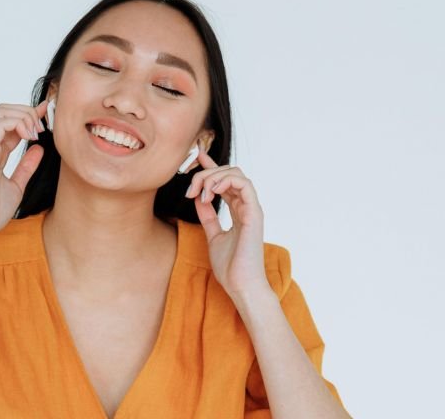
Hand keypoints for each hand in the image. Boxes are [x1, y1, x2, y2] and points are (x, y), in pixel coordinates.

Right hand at [0, 100, 48, 241]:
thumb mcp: (17, 185)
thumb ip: (26, 166)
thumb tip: (39, 149)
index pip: (11, 123)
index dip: (30, 114)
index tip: (46, 113)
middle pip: (5, 110)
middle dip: (28, 111)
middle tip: (43, 127)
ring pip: (2, 112)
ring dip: (24, 116)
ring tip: (36, 133)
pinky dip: (17, 123)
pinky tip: (30, 137)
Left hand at [184, 151, 268, 297]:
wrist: (241, 285)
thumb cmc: (231, 266)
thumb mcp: (213, 236)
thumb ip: (208, 217)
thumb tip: (199, 198)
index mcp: (239, 211)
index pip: (226, 180)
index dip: (212, 166)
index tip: (197, 158)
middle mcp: (246, 206)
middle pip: (229, 172)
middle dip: (206, 173)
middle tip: (190, 189)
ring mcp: (252, 209)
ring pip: (236, 174)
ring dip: (214, 177)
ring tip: (200, 192)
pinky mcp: (255, 213)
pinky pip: (244, 185)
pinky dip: (225, 181)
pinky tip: (210, 192)